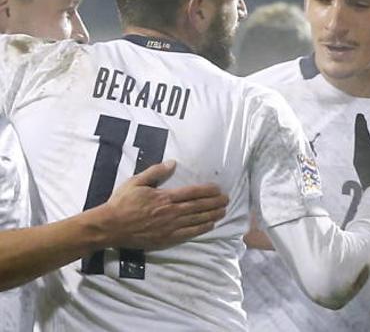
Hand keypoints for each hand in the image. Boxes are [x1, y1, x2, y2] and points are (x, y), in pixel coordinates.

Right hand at [102, 160, 228, 249]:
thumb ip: (155, 172)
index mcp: (164, 197)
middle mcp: (170, 212)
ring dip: (212, 215)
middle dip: (214, 202)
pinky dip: (202, 229)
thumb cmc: (121, 203)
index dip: (207, 191)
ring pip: (196, 219)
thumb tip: (173, 163)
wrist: (110, 226)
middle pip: (198, 206)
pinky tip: (211, 225)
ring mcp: (169, 226)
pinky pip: (188, 233)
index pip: (192, 192)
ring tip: (223, 211)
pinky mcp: (166, 238)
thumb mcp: (136, 182)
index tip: (218, 189)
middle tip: (227, 200)